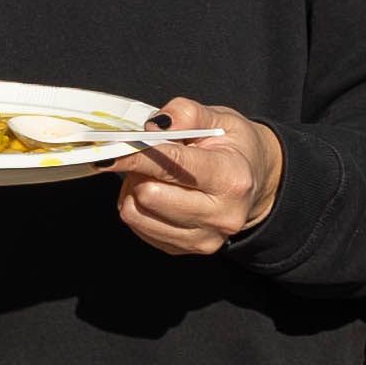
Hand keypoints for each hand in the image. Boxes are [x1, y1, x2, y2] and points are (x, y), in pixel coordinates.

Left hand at [112, 98, 280, 257]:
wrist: (255, 183)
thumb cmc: (234, 148)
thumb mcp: (220, 119)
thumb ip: (186, 114)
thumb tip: (151, 128)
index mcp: (232, 179)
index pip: (174, 166)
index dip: (138, 155)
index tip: (110, 148)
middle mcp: (221, 216)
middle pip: (150, 196)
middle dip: (138, 169)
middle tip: (146, 153)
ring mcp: (202, 239)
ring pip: (137, 214)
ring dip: (134, 188)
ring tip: (153, 173)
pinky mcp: (182, 250)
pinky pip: (138, 227)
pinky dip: (137, 205)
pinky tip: (156, 191)